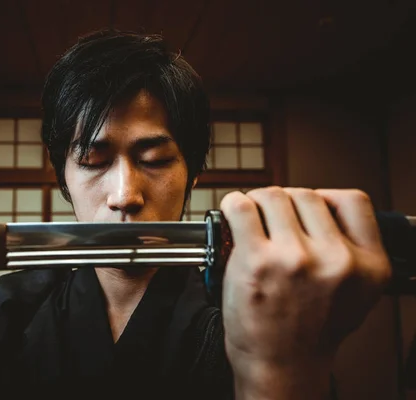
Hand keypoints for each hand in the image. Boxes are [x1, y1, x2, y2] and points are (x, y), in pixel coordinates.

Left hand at [219, 187, 390, 398]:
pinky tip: (233, 215)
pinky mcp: (257, 260)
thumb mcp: (353, 293)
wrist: (281, 366)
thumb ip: (347, 250)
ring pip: (273, 196)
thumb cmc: (309, 331)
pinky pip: (241, 208)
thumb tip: (318, 208)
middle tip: (270, 218)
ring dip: (257, 202)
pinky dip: (233, 205)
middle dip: (284, 203)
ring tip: (251, 218)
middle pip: (305, 195)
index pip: (353, 201)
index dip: (325, 199)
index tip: (306, 209)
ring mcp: (296, 258)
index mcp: (368, 266)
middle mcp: (337, 259)